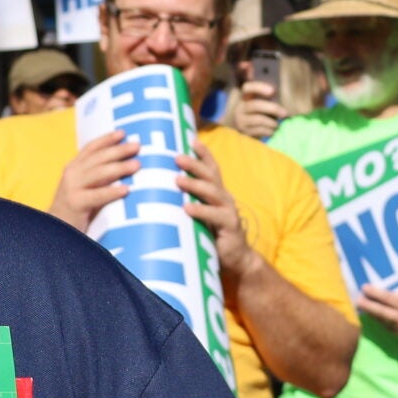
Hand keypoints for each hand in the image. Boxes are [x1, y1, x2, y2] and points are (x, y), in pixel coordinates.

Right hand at [51, 131, 137, 230]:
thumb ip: (98, 177)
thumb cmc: (75, 210)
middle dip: (118, 150)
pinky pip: (97, 196)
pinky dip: (112, 192)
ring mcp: (72, 188)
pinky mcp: (75, 204)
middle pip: (98, 158)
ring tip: (136, 165)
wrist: (54, 231)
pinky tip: (126, 190)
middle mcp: (72, 174)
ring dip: (119, 168)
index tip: (123, 133)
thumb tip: (126, 165)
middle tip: (137, 146)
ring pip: (99, 173)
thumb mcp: (84, 187)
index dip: (106, 139)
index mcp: (74, 167)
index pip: (91, 148)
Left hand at [177, 148, 257, 283]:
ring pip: (212, 192)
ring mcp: (228, 211)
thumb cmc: (212, 234)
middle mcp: (224, 197)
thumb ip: (190, 201)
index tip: (191, 139)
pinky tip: (187, 208)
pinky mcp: (229, 226)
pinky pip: (214, 216)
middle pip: (210, 175)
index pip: (211, 168)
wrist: (236, 259)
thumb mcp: (201, 214)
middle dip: (194, 164)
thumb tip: (161, 188)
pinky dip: (200, 211)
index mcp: (217, 192)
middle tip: (176, 156)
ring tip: (178, 179)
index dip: (203, 153)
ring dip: (194, 184)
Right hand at [229, 79, 286, 140]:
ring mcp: (241, 121)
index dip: (259, 87)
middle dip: (272, 108)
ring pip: (258, 119)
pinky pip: (259, 131)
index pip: (247, 88)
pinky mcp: (244, 132)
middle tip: (285, 113)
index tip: (273, 90)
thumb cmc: (259, 113)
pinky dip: (269, 131)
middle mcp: (240, 108)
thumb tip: (276, 82)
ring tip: (278, 125)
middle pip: (255, 105)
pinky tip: (273, 131)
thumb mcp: (261, 102)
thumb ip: (267, 93)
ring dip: (272, 122)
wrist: (247, 131)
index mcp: (245, 97)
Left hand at [355, 284, 397, 337]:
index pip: (389, 299)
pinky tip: (373, 315)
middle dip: (369, 306)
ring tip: (362, 306)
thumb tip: (389, 286)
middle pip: (382, 312)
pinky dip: (379, 320)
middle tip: (357, 299)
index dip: (376, 293)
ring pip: (383, 320)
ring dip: (372, 313)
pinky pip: (388, 326)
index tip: (365, 287)